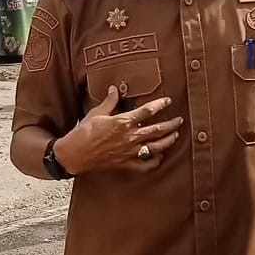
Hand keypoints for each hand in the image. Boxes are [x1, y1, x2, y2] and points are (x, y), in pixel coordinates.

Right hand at [53, 86, 183, 174]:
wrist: (75, 154)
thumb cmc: (84, 132)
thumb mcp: (96, 113)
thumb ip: (110, 102)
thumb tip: (115, 89)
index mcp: (123, 122)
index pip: (147, 111)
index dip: (159, 105)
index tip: (168, 101)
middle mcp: (129, 137)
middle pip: (157, 130)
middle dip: (171, 124)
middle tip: (179, 120)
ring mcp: (129, 152)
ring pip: (156, 147)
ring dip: (168, 141)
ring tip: (176, 135)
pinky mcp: (126, 164)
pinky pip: (145, 165)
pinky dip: (155, 161)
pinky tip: (160, 156)